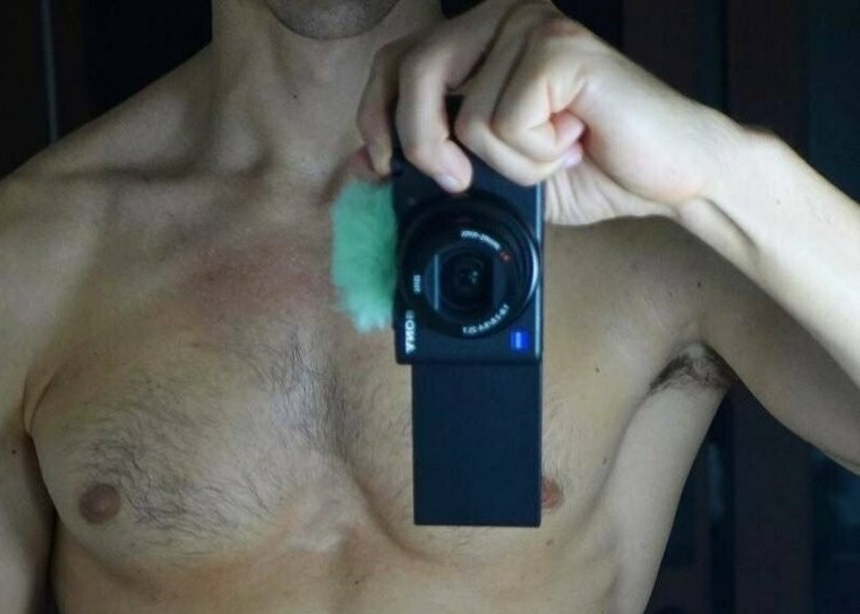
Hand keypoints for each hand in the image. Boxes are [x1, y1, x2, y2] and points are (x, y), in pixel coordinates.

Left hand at [356, 0, 737, 226]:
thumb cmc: (587, 169)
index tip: (385, 168)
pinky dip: (536, 157)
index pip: (396, 62)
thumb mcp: (493, 175)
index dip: (374, 117)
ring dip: (510, 164)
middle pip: (415, 72)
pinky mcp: (561, 48)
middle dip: (424, 144)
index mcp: (480, 42)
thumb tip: (361, 165)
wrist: (667, 176)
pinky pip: (508, 121)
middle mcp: (503, 19)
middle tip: (461, 180)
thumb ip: (433, 161)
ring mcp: (534, 25)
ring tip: (554, 153)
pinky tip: (574, 143)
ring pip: (469, 116)